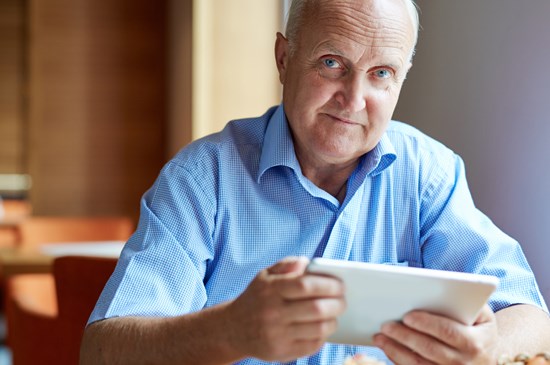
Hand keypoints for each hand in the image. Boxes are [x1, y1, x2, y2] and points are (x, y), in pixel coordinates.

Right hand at [225, 256, 345, 361]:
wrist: (233, 329)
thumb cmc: (256, 298)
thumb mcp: (265, 275)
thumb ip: (287, 265)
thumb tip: (307, 263)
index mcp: (270, 290)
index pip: (306, 285)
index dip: (328, 284)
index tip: (340, 284)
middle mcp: (272, 313)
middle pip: (316, 309)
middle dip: (337, 304)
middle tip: (343, 300)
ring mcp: (277, 335)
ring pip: (318, 329)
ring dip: (333, 320)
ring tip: (335, 314)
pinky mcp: (281, 352)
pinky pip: (312, 345)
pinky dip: (323, 336)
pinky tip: (322, 327)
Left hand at [373, 304, 497, 364]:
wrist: (488, 357)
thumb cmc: (479, 328)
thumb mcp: (482, 314)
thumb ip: (466, 301)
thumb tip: (441, 288)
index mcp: (475, 342)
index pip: (448, 332)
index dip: (427, 324)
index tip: (407, 316)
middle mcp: (464, 363)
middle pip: (429, 349)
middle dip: (405, 336)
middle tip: (385, 325)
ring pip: (418, 364)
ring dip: (395, 350)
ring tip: (379, 337)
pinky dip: (398, 360)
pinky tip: (387, 348)